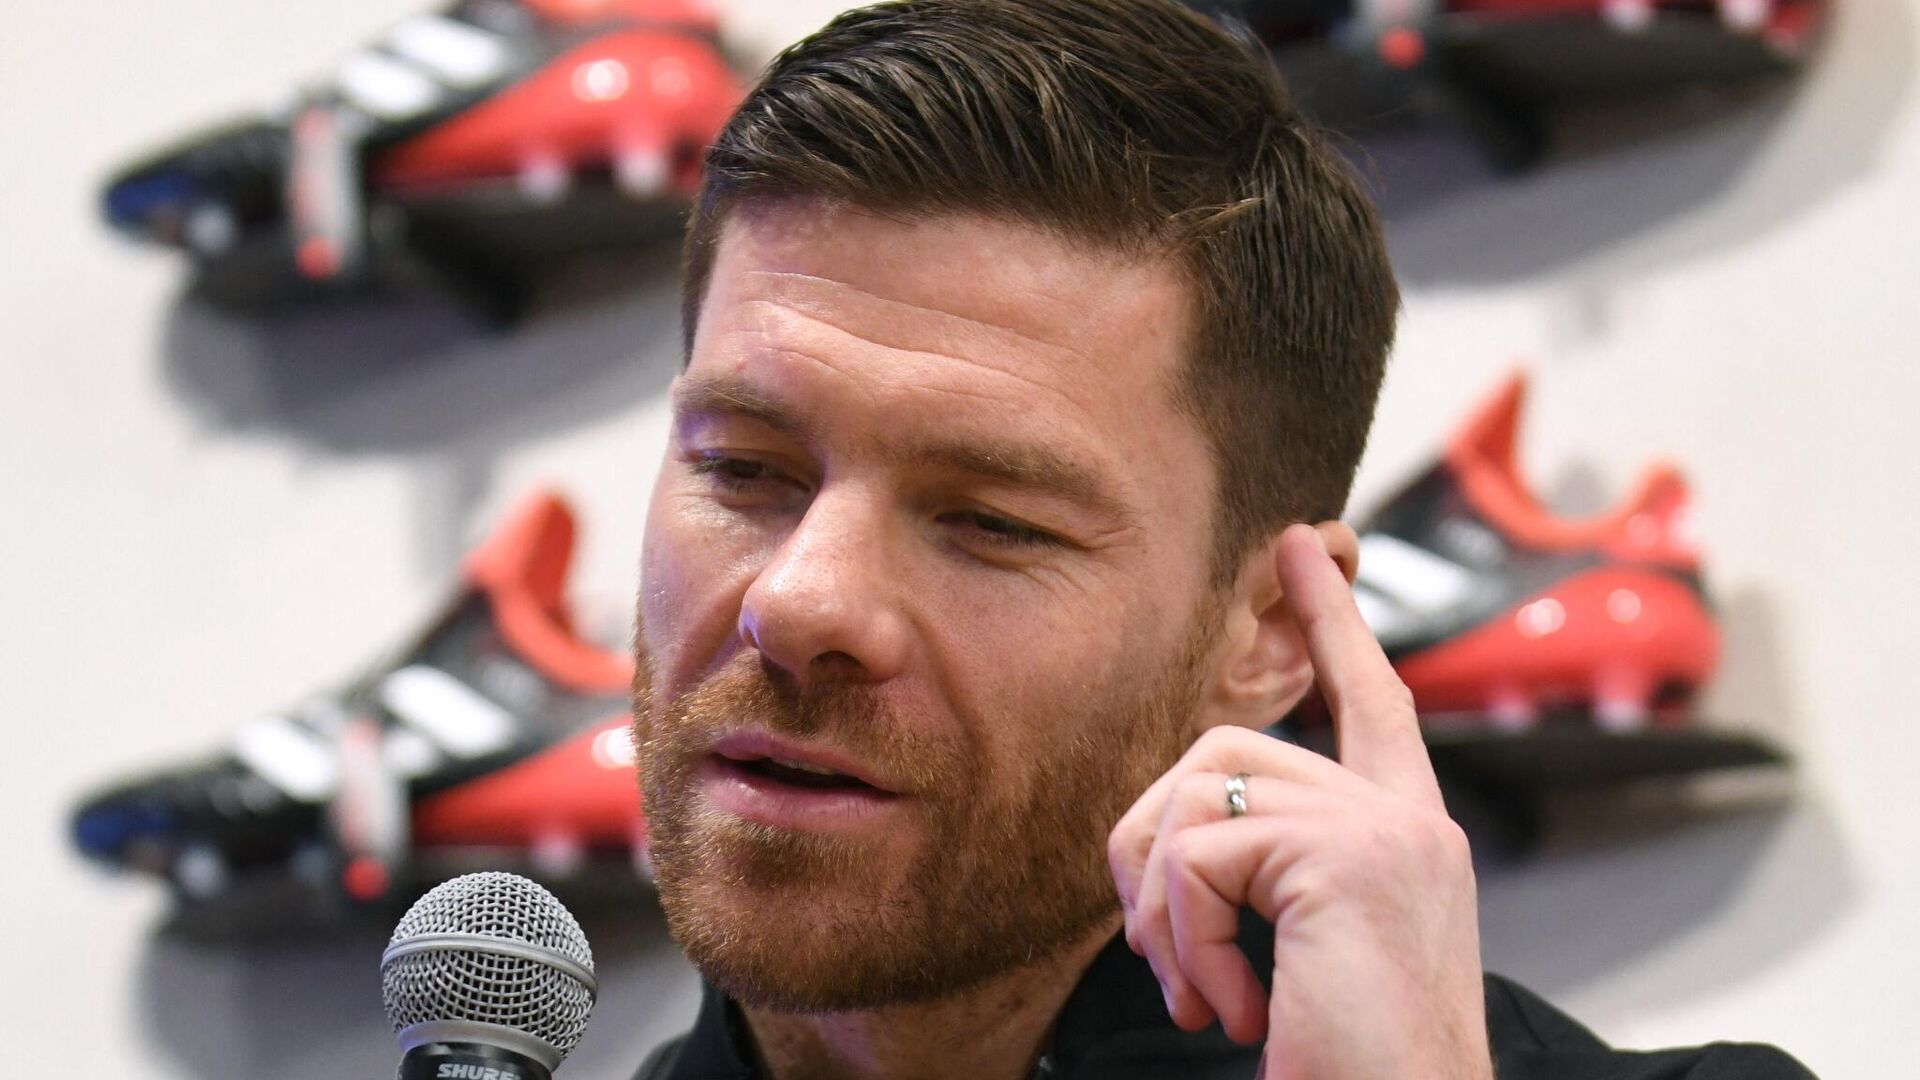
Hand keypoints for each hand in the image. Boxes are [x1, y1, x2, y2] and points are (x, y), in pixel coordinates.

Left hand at [1108, 524, 1489, 1079]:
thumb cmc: (1351, 1065)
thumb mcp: (1307, 955)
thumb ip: (1272, 877)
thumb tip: (1176, 838)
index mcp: (1406, 842)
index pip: (1371, 702)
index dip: (1333, 620)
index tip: (1299, 547)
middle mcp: (1408, 822)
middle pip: (1227, 751)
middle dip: (1152, 842)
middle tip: (1158, 950)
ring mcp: (1384, 831)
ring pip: (1197, 795)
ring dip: (1163, 906)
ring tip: (1197, 990)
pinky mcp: (1345, 856)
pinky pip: (1199, 856)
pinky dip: (1186, 941)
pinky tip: (1231, 1010)